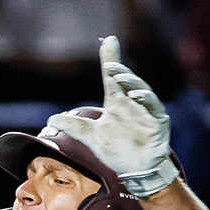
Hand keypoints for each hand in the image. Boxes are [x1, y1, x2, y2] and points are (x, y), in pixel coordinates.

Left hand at [60, 35, 175, 197]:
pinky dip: (146, 100)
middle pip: (127, 81)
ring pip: (142, 91)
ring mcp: (147, 111)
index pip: (112, 78)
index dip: (110, 58)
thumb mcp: (91, 137)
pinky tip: (136, 96)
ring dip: (132, 83)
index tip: (109, 40)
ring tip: (119, 78)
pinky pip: (154, 107)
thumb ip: (74, 127)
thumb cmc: (117, 150)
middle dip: (119, 71)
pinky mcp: (159, 121)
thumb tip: (51, 119)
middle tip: (109, 64)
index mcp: (118, 102)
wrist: (137, 170)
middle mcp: (133, 102)